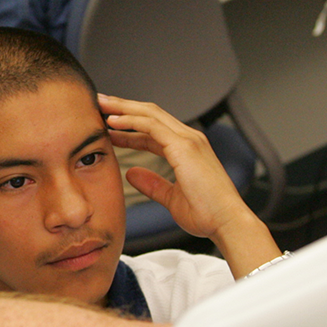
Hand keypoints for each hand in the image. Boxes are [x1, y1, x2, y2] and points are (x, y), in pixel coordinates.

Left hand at [98, 94, 278, 277]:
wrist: (227, 223)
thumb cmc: (206, 214)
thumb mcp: (171, 197)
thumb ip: (152, 184)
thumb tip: (131, 173)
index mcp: (187, 149)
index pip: (152, 129)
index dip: (129, 125)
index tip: (108, 124)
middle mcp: (189, 139)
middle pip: (150, 114)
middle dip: (123, 107)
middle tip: (99, 102)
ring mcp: (188, 140)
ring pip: (150, 114)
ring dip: (123, 108)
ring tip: (100, 104)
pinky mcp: (184, 146)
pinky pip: (152, 126)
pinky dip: (131, 121)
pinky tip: (113, 121)